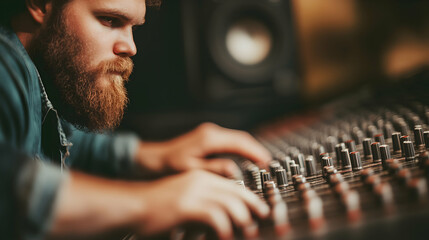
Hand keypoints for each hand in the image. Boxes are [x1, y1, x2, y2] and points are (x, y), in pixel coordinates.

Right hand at [134, 170, 269, 239]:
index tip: (262, 211)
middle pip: (237, 192)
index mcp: (201, 177)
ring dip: (243, 220)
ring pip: (231, 203)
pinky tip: (225, 238)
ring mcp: (194, 191)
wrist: (132, 205)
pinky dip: (225, 230)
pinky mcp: (186, 205)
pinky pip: (216, 217)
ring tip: (248, 233)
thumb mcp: (185, 201)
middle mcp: (200, 180)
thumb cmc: (157, 208)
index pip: (234, 186)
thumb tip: (225, 219)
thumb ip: (204, 205)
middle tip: (261, 224)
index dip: (252, 199)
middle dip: (254, 209)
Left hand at [135, 123, 270, 177]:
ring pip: (238, 138)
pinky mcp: (210, 137)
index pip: (239, 142)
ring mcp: (211, 133)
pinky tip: (247, 158)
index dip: (255, 152)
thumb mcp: (192, 170)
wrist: (156, 159)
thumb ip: (214, 169)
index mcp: (209, 138)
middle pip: (242, 137)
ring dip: (250, 148)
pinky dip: (242, 148)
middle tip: (268, 163)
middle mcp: (212, 132)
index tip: (266, 162)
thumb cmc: (170, 166)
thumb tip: (234, 169)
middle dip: (256, 149)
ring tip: (261, 162)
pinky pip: (231, 140)